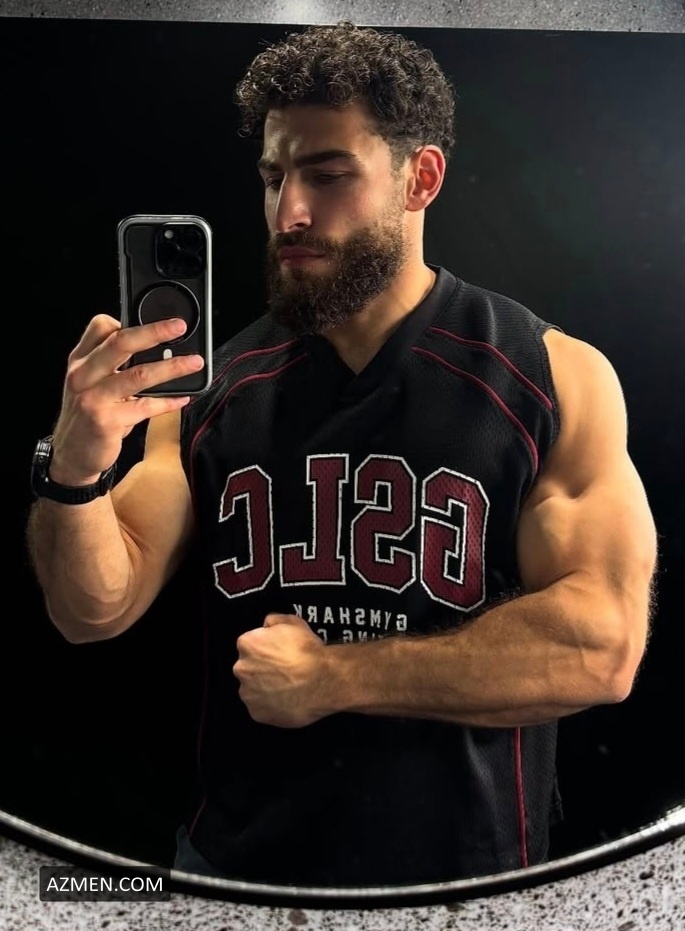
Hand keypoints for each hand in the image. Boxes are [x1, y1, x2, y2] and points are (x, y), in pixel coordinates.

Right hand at [49, 314, 204, 484]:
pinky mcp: (105, 421)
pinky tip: (183, 398)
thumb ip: (114, 365)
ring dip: (171, 368)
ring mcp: (93, 397)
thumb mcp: (91, 384)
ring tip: (194, 362)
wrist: (72, 454)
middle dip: (154, 332)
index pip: (101, 327)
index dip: (128, 320)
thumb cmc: (88, 416)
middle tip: (179, 327)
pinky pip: (145, 406)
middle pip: (121, 343)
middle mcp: (83, 374)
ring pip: (138, 375)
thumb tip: (156, 349)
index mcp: (81, 360)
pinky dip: (167, 402)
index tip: (157, 322)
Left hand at [234, 614, 330, 727]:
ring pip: (252, 689)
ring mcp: (248, 693)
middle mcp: (242, 668)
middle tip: (283, 670)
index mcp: (247, 644)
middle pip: (248, 667)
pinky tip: (286, 699)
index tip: (277, 652)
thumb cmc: (308, 652)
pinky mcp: (257, 713)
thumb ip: (274, 620)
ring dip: (264, 687)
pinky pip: (260, 708)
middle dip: (262, 668)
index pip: (250, 645)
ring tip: (287, 686)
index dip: (265, 648)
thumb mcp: (293, 622)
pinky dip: (270, 705)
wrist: (323, 680)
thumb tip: (268, 624)